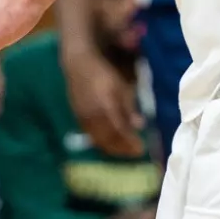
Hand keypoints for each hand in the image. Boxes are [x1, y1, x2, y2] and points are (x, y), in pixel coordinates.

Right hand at [61, 35, 143, 157]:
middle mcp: (93, 117)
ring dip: (112, 148)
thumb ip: (129, 107)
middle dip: (122, 149)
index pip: (120, 132)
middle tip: (134, 153)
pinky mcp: (78, 119)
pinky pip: (91, 136)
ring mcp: (83, 119)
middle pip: (108, 140)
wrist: (78, 66)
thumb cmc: (103, 73)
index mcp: (106, 107)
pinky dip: (102, 142)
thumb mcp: (121, 87)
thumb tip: (140, 126)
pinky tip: (110, 142)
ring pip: (98, 141)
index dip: (130, 143)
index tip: (141, 149)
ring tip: (124, 150)